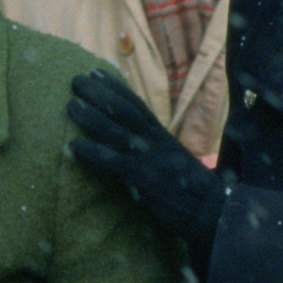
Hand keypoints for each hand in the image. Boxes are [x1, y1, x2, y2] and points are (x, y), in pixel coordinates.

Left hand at [67, 70, 224, 266]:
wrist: (211, 210)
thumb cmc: (191, 188)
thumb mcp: (174, 159)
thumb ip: (156, 147)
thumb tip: (135, 141)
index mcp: (162, 134)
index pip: (135, 104)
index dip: (114, 86)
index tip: (96, 72)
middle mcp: (154, 140)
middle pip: (122, 109)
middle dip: (98, 92)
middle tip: (76, 80)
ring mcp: (146, 156)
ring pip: (113, 129)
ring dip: (89, 116)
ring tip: (70, 104)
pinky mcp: (140, 176)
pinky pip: (109, 160)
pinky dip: (90, 151)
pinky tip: (72, 146)